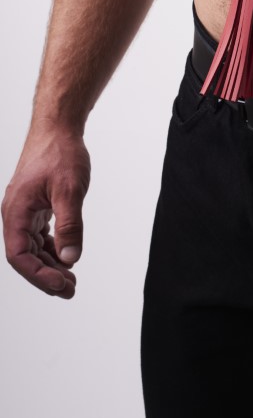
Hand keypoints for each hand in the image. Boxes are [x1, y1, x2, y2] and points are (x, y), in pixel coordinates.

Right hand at [2, 124, 90, 298]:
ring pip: (32, 247)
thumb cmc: (60, 153)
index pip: (20, 256)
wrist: (58, 127)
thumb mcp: (69, 190)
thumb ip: (69, 225)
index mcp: (16, 212)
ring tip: (71, 279)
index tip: (62, 284)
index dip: (39, 275)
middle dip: (46, 276)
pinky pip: (39, 235)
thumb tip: (70, 258)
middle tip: (71, 290)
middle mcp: (16, 213)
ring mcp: (24, 210)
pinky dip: (51, 248)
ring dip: (50, 264)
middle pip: (25, 256)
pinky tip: (66, 256)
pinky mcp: (35, 205)